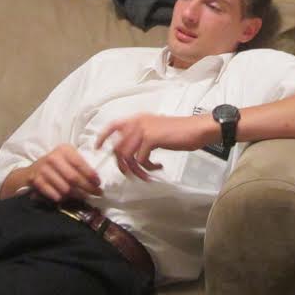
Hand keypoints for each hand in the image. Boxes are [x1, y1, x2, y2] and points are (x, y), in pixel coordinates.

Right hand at [26, 144, 101, 201]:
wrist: (33, 170)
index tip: (99, 183)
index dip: (90, 175)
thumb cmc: (56, 164)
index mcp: (63, 150)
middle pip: (74, 177)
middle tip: (97, 193)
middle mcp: (53, 158)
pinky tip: (67, 198)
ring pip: (65, 188)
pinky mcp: (37, 181)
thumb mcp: (68, 158)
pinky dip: (63, 198)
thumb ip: (81, 165)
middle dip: (88, 187)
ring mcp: (44, 170)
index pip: (79, 163)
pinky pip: (55, 195)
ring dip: (76, 195)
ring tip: (82, 196)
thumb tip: (96, 180)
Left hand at [95, 114, 215, 180]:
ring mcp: (144, 129)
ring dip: (135, 170)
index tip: (97, 149)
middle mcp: (138, 122)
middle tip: (131, 173)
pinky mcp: (152, 138)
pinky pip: (141, 160)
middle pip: (118, 147)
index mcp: (137, 119)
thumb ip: (141, 137)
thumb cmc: (179, 132)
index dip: (102, 137)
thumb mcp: (155, 130)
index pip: (112, 125)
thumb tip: (129, 153)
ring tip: (145, 175)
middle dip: (122, 165)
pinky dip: (148, 168)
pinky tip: (157, 167)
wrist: (196, 129)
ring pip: (127, 156)